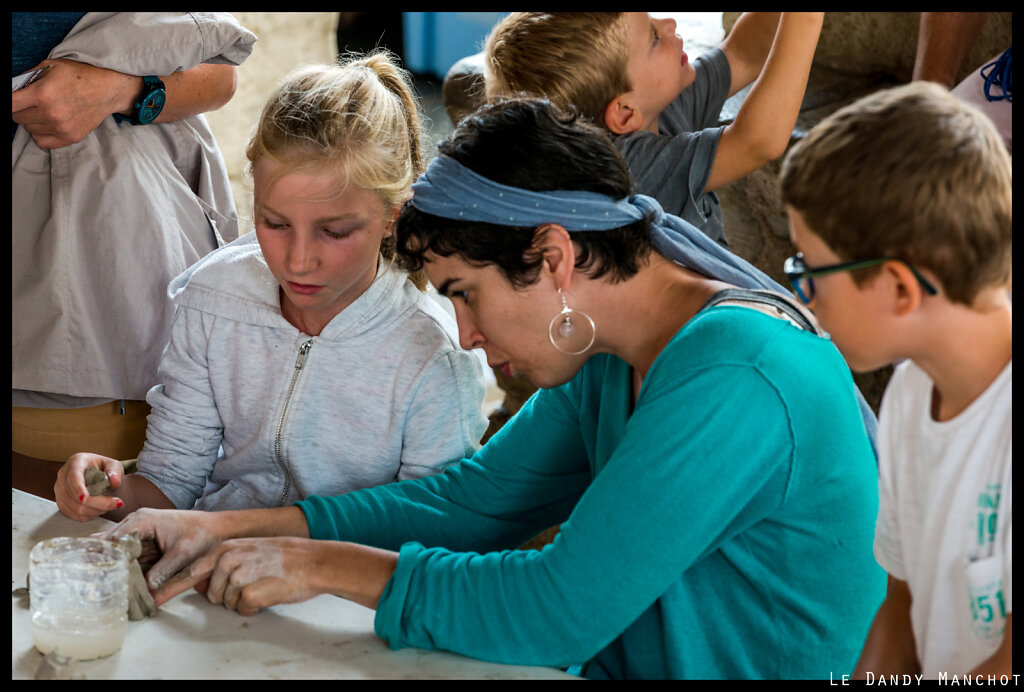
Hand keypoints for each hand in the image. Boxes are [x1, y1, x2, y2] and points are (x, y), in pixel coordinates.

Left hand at [11, 58, 137, 148]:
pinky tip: (48, 123)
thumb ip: (27, 78)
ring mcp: (61, 128)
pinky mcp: (70, 137)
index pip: (10, 104)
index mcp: (43, 93)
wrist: (107, 90)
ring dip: (33, 120)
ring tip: (46, 110)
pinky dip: (41, 133)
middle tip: (33, 101)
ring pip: (29, 129)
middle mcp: (51, 114)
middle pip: (17, 117)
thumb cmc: (78, 75)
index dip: (10, 101)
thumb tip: (12, 90)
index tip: (15, 99)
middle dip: (21, 108)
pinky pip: (41, 142)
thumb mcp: (49, 66)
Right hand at [54, 453, 124, 520]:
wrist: (96, 474)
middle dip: (98, 503)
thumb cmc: (103, 467)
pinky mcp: (61, 503)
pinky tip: (99, 509)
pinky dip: (89, 515)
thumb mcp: (113, 465)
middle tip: (116, 503)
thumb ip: (115, 471)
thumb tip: (114, 482)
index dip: (77, 489)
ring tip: (109, 505)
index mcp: (76, 462)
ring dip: (96, 510)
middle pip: (75, 497)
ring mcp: (60, 491)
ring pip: (75, 508)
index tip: (85, 498)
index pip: (73, 477)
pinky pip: (74, 514)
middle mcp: (63, 476)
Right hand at [94, 507, 225, 596]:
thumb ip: (162, 573)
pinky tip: (118, 582)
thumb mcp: (183, 555)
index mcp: (142, 520)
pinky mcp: (141, 541)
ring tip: (104, 586)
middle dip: (104, 563)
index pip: (113, 541)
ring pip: (114, 550)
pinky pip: (125, 554)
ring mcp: (136, 531)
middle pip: (109, 544)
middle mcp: (134, 522)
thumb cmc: (201, 535)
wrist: (216, 528)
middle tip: (98, 586)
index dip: (107, 560)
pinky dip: (121, 566)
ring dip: (111, 565)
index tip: (104, 580)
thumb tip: (146, 594)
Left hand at [155, 537, 326, 614]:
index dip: (168, 588)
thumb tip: (202, 584)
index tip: (152, 600)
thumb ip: (223, 563)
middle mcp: (227, 561)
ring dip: (242, 600)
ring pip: (226, 603)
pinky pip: (242, 610)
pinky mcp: (250, 594)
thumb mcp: (248, 551)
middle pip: (210, 594)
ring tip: (263, 585)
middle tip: (252, 583)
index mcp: (224, 549)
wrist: (312, 561)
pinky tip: (268, 593)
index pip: (188, 572)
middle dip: (227, 595)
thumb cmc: (283, 556)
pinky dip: (254, 607)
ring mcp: (238, 578)